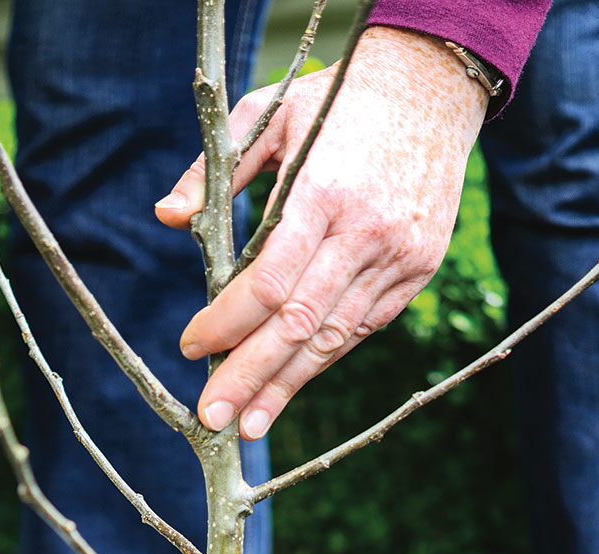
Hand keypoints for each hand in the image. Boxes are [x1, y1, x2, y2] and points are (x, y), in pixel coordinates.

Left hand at [155, 29, 486, 438]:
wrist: (432, 84)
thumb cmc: (337, 99)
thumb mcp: (269, 113)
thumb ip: (213, 170)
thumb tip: (166, 217)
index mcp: (324, 191)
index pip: (268, 282)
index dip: (226, 323)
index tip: (191, 345)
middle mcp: (366, 232)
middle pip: (298, 325)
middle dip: (251, 377)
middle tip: (213, 416)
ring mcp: (398, 257)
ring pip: (334, 338)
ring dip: (287, 386)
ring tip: (249, 424)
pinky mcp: (417, 270)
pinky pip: (361, 328)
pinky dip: (321, 358)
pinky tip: (289, 386)